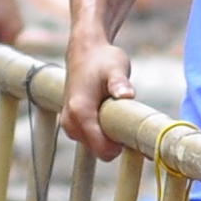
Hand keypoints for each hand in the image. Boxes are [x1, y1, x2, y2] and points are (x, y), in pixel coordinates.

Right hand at [62, 37, 137, 159]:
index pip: (102, 149)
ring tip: (115, 112)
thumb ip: (120, 83)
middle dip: (114, 141)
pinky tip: (108, 114)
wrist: (85, 50)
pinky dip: (100, 132)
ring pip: (94, 146)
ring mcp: (68, 123)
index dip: (120, 146)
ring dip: (107, 136)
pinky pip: (89, 139)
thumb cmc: (102, 59)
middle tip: (125, 117)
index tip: (132, 131)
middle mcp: (70, 122)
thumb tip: (126, 94)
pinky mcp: (70, 123)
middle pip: (99, 150)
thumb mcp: (116, 68)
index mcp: (80, 112)